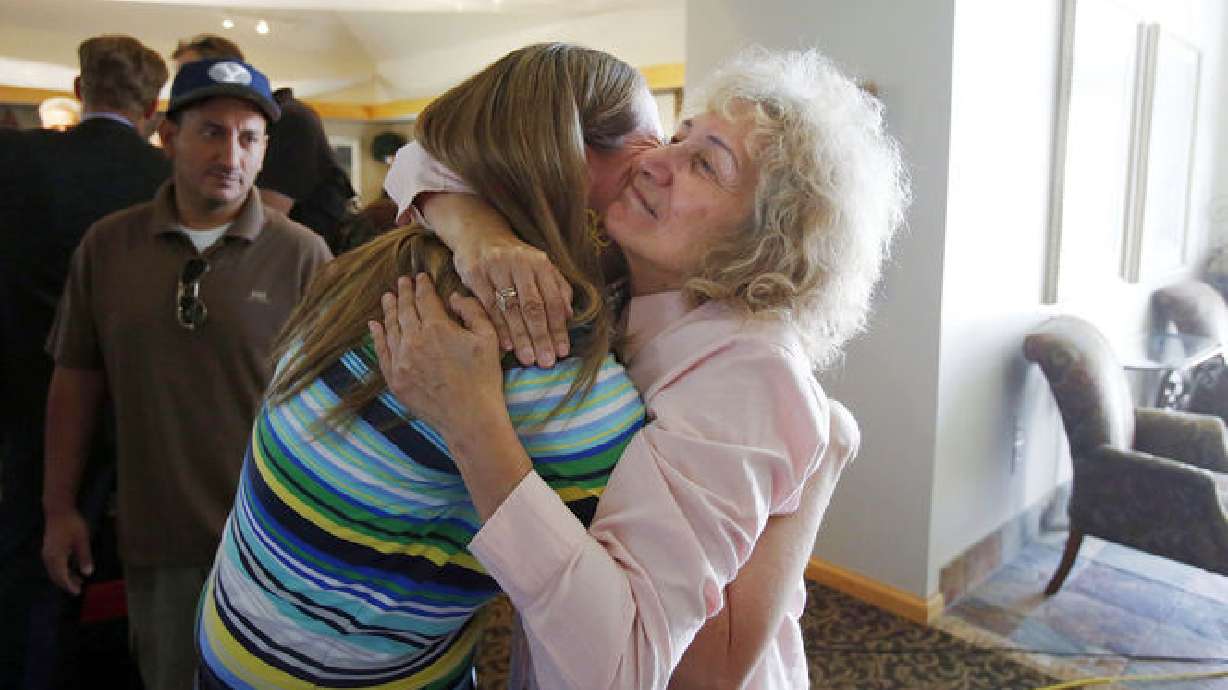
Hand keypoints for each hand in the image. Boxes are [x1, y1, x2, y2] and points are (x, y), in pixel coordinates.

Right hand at [42, 507, 92, 594]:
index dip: (69, 585)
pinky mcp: (49, 549)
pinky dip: (63, 570)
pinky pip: (55, 564)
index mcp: (56, 555)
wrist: (58, 510)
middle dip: (66, 584)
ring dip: (65, 577)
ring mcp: (47, 553)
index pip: (61, 576)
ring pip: (55, 570)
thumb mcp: (82, 540)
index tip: (77, 592)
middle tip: (78, 591)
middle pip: (56, 575)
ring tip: (79, 582)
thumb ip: (85, 557)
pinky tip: (73, 570)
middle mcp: (48, 556)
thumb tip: (88, 573)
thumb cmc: (72, 523)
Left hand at [369, 274, 505, 437]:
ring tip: (389, 298)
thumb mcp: (488, 338)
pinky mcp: (395, 379)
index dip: (422, 285)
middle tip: (402, 281)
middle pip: (405, 310)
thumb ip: (472, 311)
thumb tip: (454, 297)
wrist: (470, 418)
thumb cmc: (484, 378)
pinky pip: (382, 352)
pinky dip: (377, 336)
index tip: (420, 277)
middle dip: (404, 293)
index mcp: (437, 327)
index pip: (425, 299)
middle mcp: (414, 341)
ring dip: (389, 310)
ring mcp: (401, 361)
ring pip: (391, 328)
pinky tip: (375, 325)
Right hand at [452, 234, 572, 368]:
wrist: (479, 234)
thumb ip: (557, 287)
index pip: (552, 300)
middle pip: (533, 306)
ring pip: (511, 309)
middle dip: (541, 337)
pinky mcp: (475, 273)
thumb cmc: (514, 257)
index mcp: (540, 263)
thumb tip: (569, 315)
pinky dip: (498, 327)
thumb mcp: (539, 266)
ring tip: (529, 359)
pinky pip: (489, 306)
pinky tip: (506, 346)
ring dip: (521, 337)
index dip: (558, 327)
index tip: (563, 351)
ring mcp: (496, 268)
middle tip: (546, 361)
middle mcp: (520, 263)